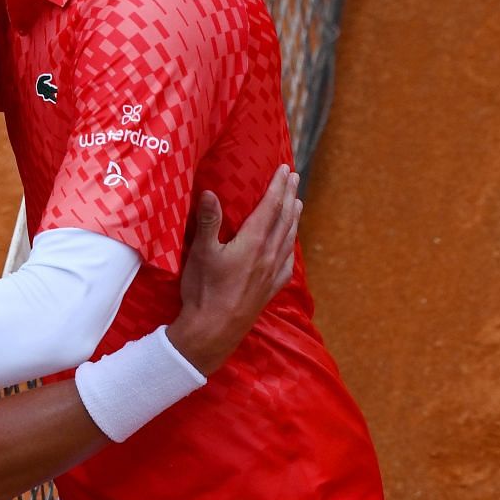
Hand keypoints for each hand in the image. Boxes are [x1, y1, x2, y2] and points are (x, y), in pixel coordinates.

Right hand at [167, 167, 301, 374]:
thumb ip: (208, 221)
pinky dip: (292, 245)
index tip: (283, 169)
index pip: (270, 207)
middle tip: (294, 177)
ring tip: (298, 203)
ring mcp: (272, 272)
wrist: (215, 330)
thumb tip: (211, 192)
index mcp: (253, 242)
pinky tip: (291, 245)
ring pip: (288, 238)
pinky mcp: (271, 288)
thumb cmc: (204, 290)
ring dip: (294, 217)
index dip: (277, 186)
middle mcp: (268, 254)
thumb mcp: (201, 253)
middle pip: (284, 218)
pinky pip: (288, 261)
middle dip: (289, 196)